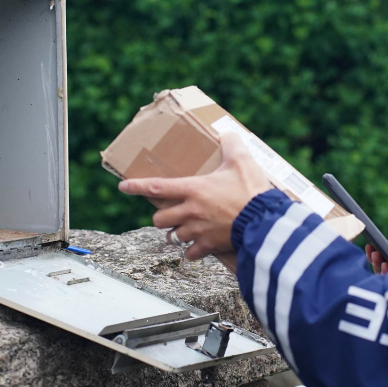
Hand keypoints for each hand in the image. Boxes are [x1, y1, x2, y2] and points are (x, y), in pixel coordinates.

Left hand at [118, 132, 271, 267]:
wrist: (264, 221)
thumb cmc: (252, 190)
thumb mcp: (242, 162)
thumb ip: (232, 145)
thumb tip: (228, 133)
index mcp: (193, 189)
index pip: (156, 187)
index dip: (136, 187)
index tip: (123, 187)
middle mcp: (190, 211)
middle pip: (160, 218)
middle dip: (163, 217)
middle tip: (171, 214)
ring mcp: (198, 230)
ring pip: (173, 237)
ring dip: (177, 233)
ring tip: (185, 230)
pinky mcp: (209, 245)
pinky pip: (191, 253)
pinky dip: (192, 251)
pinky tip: (198, 247)